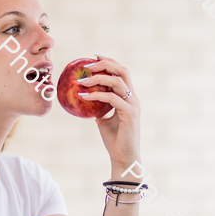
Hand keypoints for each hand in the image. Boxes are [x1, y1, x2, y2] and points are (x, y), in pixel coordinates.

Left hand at [77, 55, 140, 174]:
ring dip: (98, 78)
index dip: (109, 62)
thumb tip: (84, 98)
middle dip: (105, 64)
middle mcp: (133, 98)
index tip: (93, 57)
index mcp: (129, 98)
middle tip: (88, 64)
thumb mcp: (103, 121)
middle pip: (123, 71)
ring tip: (81, 81)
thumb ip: (98, 108)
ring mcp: (133, 105)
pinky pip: (112, 98)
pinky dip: (96, 95)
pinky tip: (83, 95)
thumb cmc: (114, 140)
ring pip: (118, 82)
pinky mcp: (130, 113)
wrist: (124, 158)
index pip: (122, 73)